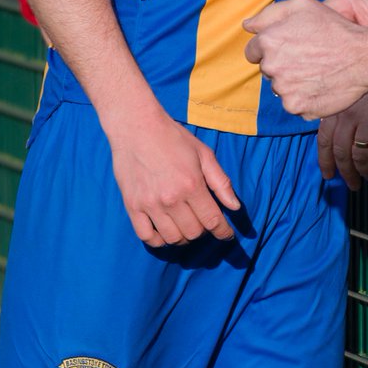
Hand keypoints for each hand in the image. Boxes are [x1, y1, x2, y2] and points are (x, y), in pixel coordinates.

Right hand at [105, 107, 239, 245]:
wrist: (137, 128)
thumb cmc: (174, 138)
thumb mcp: (204, 154)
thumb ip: (221, 182)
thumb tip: (235, 207)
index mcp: (192, 184)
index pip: (212, 220)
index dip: (223, 232)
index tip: (227, 236)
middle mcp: (171, 199)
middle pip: (194, 232)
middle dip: (204, 230)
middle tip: (203, 220)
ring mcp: (150, 205)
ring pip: (172, 239)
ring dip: (183, 237)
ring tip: (186, 225)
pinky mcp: (132, 207)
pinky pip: (147, 237)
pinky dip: (159, 240)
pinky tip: (165, 231)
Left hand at [243, 0, 367, 118]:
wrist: (363, 57)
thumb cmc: (334, 27)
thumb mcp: (303, 5)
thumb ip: (270, 13)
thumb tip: (247, 25)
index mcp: (269, 41)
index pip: (253, 50)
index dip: (271, 47)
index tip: (289, 46)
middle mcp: (272, 66)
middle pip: (267, 69)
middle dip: (281, 63)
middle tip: (307, 56)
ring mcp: (283, 89)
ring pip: (280, 86)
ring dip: (292, 81)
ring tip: (316, 70)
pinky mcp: (296, 107)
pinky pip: (294, 102)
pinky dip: (304, 96)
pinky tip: (320, 84)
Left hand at [318, 90, 367, 189]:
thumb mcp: (352, 97)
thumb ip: (342, 116)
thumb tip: (338, 144)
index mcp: (337, 109)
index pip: (324, 140)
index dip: (325, 161)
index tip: (328, 175)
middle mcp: (348, 116)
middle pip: (341, 153)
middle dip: (346, 173)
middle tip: (352, 184)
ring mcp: (367, 121)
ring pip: (360, 156)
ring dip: (364, 172)